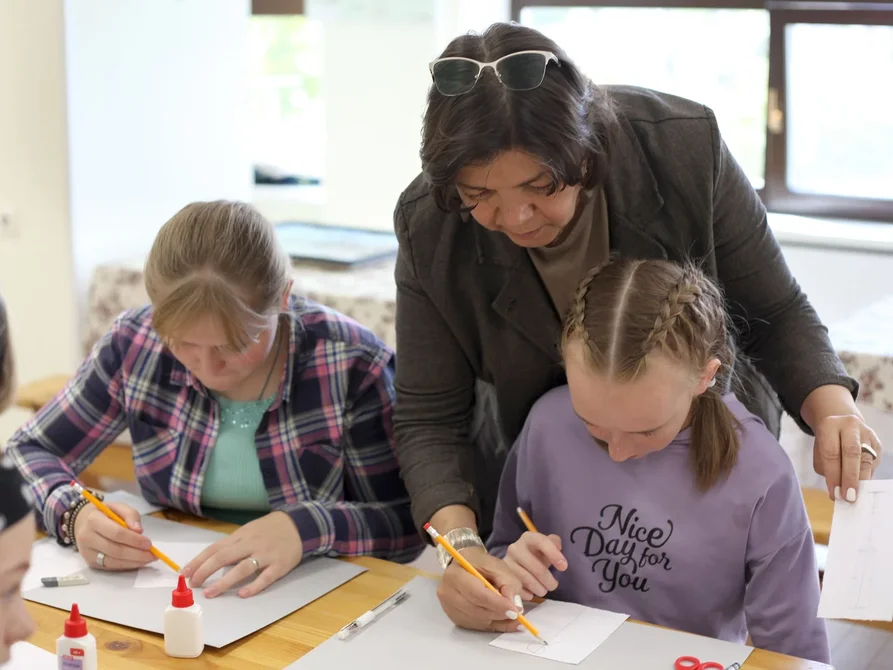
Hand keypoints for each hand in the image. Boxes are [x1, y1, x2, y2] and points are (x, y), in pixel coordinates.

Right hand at [74, 503, 154, 569]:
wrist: (82, 522)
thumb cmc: (105, 513)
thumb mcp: (118, 507)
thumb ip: (130, 515)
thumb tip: (139, 531)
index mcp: (93, 520)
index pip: (116, 533)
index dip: (134, 539)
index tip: (149, 543)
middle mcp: (87, 537)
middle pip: (115, 550)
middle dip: (137, 554)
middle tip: (153, 554)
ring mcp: (87, 552)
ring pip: (113, 561)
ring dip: (134, 562)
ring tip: (148, 559)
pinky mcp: (90, 562)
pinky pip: (111, 566)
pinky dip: (127, 565)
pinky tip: (138, 561)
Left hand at [182, 511, 301, 598]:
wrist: (298, 524)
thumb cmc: (268, 530)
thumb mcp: (248, 532)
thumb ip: (232, 546)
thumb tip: (209, 563)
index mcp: (240, 536)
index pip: (215, 548)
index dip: (199, 561)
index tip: (185, 573)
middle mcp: (250, 544)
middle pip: (224, 557)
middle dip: (206, 571)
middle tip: (193, 584)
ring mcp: (265, 555)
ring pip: (243, 568)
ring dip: (225, 581)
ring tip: (211, 593)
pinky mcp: (279, 565)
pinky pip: (265, 577)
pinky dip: (254, 586)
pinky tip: (243, 594)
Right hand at [436, 546, 523, 632]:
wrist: (463, 565)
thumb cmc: (480, 563)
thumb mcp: (497, 566)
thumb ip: (508, 582)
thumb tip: (513, 603)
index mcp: (455, 574)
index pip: (477, 593)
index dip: (497, 604)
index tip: (515, 610)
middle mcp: (447, 592)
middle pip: (475, 609)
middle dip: (498, 613)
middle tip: (516, 614)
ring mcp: (448, 606)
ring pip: (476, 620)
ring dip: (496, 621)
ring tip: (513, 618)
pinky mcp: (453, 616)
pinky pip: (475, 626)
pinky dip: (492, 625)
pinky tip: (505, 622)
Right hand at [505, 532, 566, 597]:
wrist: (517, 562)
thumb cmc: (536, 554)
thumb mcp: (546, 546)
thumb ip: (553, 543)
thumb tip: (558, 546)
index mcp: (528, 538)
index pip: (542, 542)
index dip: (554, 554)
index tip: (564, 567)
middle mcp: (515, 548)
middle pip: (537, 569)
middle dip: (549, 581)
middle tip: (553, 585)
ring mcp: (507, 564)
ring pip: (529, 581)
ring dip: (540, 589)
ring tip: (543, 589)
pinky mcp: (502, 579)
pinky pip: (519, 591)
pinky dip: (528, 594)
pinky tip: (531, 592)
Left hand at [813, 413, 881, 501]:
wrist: (840, 424)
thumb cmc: (827, 442)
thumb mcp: (819, 451)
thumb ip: (826, 469)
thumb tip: (838, 493)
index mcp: (830, 425)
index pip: (831, 452)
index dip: (833, 475)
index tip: (835, 494)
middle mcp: (850, 426)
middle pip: (852, 453)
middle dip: (850, 478)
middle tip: (848, 497)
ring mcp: (867, 434)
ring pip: (866, 460)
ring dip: (860, 481)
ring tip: (855, 496)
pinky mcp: (877, 443)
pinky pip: (873, 464)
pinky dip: (866, 477)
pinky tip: (860, 486)